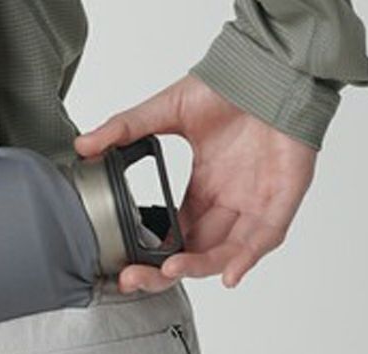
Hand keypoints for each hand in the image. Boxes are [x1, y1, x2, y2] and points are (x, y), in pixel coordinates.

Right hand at [74, 74, 316, 293]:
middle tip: (134, 277)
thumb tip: (84, 146)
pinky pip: (266, 238)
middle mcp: (229, 202)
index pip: (175, 237)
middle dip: (164, 272)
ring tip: (168, 271)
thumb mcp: (168, 108)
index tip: (124, 267)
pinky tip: (228, 274)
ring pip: (226, 252)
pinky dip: (247, 258)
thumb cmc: (232, 83)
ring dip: (198, 268)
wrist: (275, 61)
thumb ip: (125, 129)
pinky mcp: (284, 197)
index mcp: (204, 189)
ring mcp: (257, 202)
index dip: (151, 257)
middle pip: (195, 253)